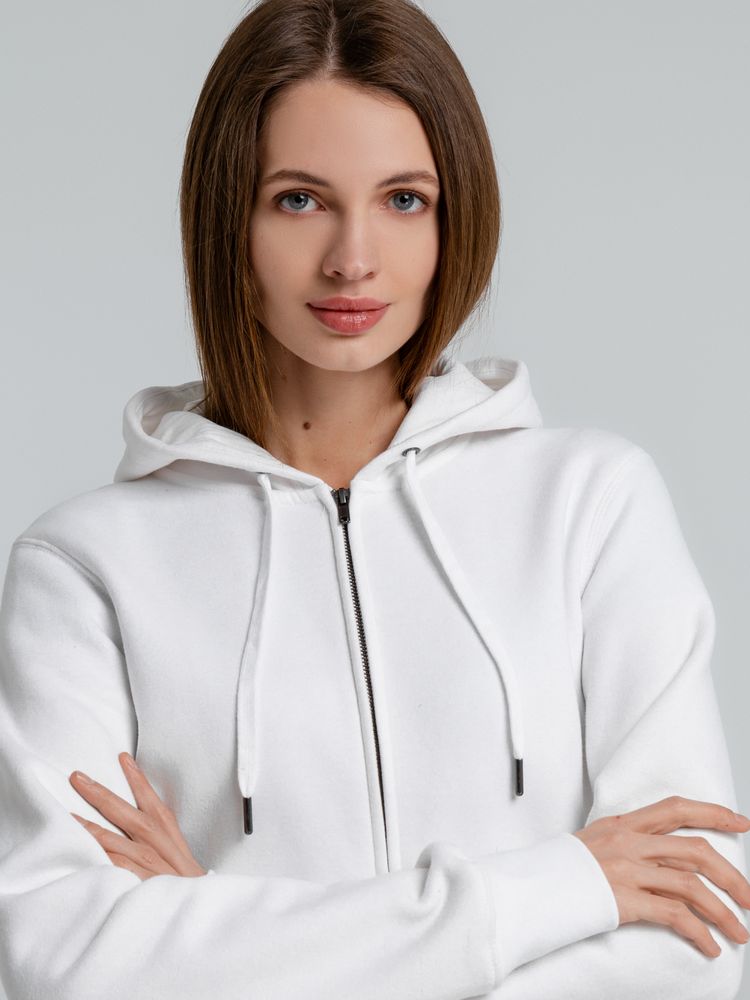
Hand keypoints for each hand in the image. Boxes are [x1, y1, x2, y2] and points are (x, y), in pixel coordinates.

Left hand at [68, 752, 207, 880]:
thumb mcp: (179, 854)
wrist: (200, 913)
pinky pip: (109, 865)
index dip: (137, 778)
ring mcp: (146, 862)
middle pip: (125, 812)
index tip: (122, 757)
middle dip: (100, 793)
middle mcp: (157, 842)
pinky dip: (94, 856)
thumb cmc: (185, 883)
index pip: (151, 798)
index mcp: (168, 832)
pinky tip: (76, 849)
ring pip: (110, 838)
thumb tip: (136, 823)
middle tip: (77, 777)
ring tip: (64, 813)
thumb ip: (159, 838)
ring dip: (86, 825)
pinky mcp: (136, 882)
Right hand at [574, 795, 749, 957]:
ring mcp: (627, 871)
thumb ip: (624, 843)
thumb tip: (657, 855)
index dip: (712, 813)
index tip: (740, 822)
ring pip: (692, 886)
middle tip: (749, 896)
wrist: (528, 887)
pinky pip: (675, 916)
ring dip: (723, 912)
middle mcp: (628, 843)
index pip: (675, 809)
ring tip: (739, 931)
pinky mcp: (625, 900)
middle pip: (695, 851)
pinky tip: (709, 946)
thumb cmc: (557, 868)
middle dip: (732, 875)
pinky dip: (699, 933)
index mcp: (621, 824)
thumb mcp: (591, 841)